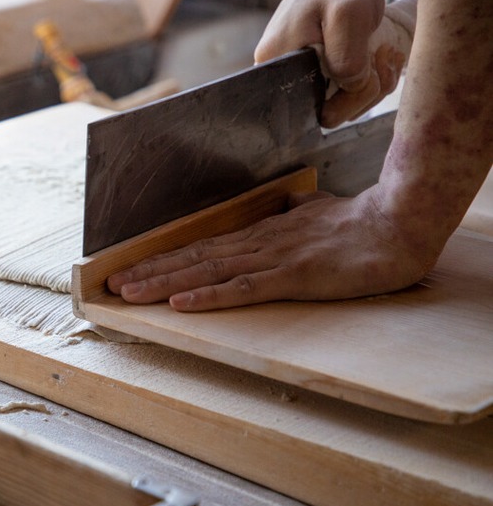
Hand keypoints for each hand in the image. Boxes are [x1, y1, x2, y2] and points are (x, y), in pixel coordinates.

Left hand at [104, 187, 438, 311]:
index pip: (200, 246)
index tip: (130, 267)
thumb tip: (288, 204)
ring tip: (128, 292)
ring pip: (206, 271)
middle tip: (110, 283)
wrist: (396, 224)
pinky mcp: (292, 275)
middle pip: (192, 257)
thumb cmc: (357, 222)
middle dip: (149, 271)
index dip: (163, 257)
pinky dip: (207, 295)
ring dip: (164, 283)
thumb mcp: (314, 214)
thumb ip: (293, 212)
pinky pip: (241, 288)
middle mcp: (256, 243)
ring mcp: (272, 258)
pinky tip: (179, 302)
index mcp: (259, 233)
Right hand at [255, 0, 413, 126]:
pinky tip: (371, 58)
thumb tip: (350, 87)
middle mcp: (280, 80)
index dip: (349, 96)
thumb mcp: (349, 13)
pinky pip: (342, 96)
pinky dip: (365, 82)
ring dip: (369, 85)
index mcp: (277, 68)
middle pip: (330, 114)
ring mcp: (297, 81)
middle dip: (363, 91)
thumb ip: (348, 58)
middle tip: (379, 57)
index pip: (316, 110)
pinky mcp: (312, 78)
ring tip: (376, 52)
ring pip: (341, 107)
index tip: (368, 63)